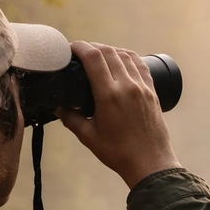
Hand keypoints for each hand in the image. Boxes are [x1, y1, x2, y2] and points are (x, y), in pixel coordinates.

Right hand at [57, 41, 181, 188]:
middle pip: (108, 52)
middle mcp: (127, 86)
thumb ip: (71, 119)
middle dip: (92, 46)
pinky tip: (121, 59)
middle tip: (81, 52)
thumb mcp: (89, 137)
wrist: (150, 163)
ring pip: (125, 55)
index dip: (80, 47)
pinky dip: (128, 57)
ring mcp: (142, 87)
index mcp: (109, 95)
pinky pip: (140, 64)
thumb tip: (58, 108)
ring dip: (110, 50)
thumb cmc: (119, 153)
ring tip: (99, 54)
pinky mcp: (152, 91)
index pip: (93, 57)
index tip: (70, 48)